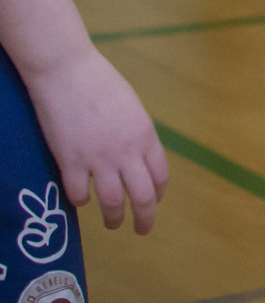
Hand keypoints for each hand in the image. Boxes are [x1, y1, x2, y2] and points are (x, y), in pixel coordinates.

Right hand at [25, 45, 167, 233]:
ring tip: (113, 224)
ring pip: (112, 201)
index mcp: (145, 135)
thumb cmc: (101, 84)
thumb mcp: (131, 108)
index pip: (160, 174)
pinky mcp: (70, 162)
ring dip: (114, 217)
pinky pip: (78, 193)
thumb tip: (137, 156)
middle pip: (142, 195)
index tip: (155, 202)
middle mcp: (126, 151)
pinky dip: (81, 201)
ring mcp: (97, 159)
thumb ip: (136, 135)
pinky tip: (81, 200)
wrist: (68, 72)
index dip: (158, 193)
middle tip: (142, 230)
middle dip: (145, 217)